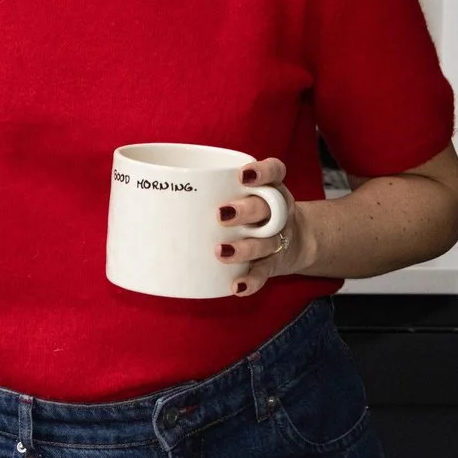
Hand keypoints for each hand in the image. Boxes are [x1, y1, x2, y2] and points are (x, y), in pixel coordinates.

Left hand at [216, 157, 310, 297]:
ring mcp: (278, 238)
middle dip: (245, 211)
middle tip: (221, 214)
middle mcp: (278, 211)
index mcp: (271, 188)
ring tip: (221, 252)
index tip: (243, 175)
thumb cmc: (257, 212)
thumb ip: (217, 189)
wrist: (296, 241)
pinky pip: (264, 272)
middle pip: (267, 208)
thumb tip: (161, 190)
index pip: (276, 171)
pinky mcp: (274, 263)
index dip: (264, 172)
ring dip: (244, 248)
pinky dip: (252, 280)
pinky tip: (238, 285)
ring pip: (265, 242)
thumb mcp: (249, 194)